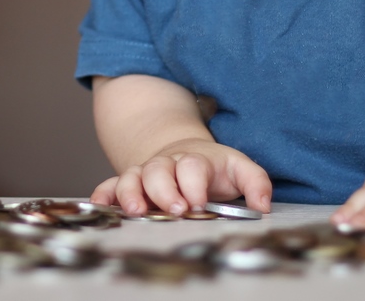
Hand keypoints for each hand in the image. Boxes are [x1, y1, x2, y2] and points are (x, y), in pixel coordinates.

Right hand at [90, 138, 271, 216]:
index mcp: (194, 160)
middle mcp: (166, 164)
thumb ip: (256, 183)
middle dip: (165, 190)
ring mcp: (145, 172)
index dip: (194, 183)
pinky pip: (111, 184)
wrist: (184, 153)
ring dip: (132, 193)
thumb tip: (263, 205)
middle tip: (176, 210)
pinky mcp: (129, 183)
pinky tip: (101, 204)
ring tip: (136, 212)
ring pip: (133, 176)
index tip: (200, 203)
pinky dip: (104, 193)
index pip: (191, 166)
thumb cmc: (213, 168)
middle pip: (159, 170)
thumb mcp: (239, 169)